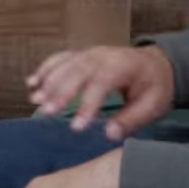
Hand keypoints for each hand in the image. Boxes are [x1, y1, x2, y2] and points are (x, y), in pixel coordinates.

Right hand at [27, 43, 176, 139]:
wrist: (157, 64)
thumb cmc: (154, 87)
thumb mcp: (152, 106)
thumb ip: (130, 120)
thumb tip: (110, 135)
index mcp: (124, 66)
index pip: (101, 83)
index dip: (87, 104)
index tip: (76, 126)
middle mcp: (104, 56)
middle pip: (78, 71)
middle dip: (61, 92)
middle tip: (47, 112)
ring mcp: (91, 53)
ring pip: (65, 64)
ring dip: (48, 81)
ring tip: (36, 100)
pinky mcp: (82, 55)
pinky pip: (60, 58)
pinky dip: (44, 70)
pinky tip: (31, 83)